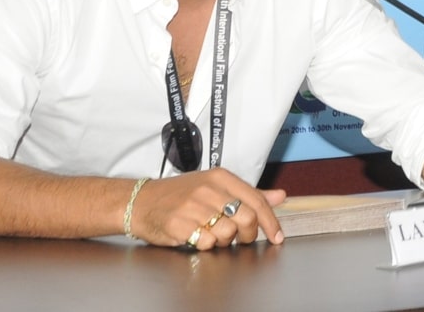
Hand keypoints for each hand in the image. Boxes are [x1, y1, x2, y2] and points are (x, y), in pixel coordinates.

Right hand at [128, 168, 285, 248]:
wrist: (142, 201)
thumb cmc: (181, 194)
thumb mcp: (216, 186)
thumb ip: (250, 194)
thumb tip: (280, 196)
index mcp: (220, 177)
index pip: (256, 200)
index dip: (271, 222)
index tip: (277, 236)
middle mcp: (208, 189)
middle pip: (246, 218)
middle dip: (248, 234)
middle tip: (240, 236)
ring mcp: (193, 206)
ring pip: (228, 234)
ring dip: (225, 241)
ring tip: (213, 233)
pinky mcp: (179, 224)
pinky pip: (206, 243)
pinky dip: (206, 245)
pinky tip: (198, 236)